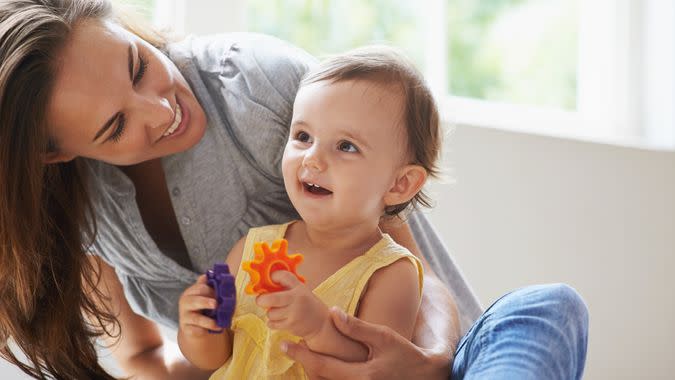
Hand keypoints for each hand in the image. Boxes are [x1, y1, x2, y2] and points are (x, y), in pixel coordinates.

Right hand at [178, 274, 222, 336]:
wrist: (196, 326)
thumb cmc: (204, 308)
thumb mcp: (208, 296)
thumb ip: (213, 287)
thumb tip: (224, 276)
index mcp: (190, 292)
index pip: (199, 288)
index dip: (210, 290)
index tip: (219, 293)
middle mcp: (185, 303)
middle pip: (194, 301)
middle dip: (205, 302)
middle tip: (215, 304)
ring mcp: (185, 317)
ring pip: (196, 318)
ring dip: (208, 321)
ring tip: (217, 323)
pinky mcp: (187, 329)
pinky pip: (196, 330)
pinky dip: (205, 330)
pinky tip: (214, 329)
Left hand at [256, 271, 328, 338]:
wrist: (320, 323)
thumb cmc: (306, 304)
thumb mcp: (301, 290)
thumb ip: (287, 284)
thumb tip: (267, 280)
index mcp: (299, 288)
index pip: (284, 276)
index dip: (274, 276)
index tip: (271, 279)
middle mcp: (297, 299)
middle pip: (271, 298)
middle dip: (262, 300)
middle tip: (260, 300)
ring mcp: (294, 313)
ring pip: (270, 313)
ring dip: (270, 313)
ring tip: (278, 311)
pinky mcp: (291, 325)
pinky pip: (272, 323)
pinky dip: (272, 322)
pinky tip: (280, 320)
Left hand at [282, 307, 451, 379]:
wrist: (425, 375)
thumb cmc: (405, 354)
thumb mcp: (383, 337)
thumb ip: (357, 327)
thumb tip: (333, 312)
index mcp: (361, 375)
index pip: (322, 366)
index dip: (301, 355)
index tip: (285, 344)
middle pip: (319, 379)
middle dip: (304, 363)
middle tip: (291, 347)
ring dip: (314, 371)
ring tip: (306, 355)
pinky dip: (326, 376)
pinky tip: (323, 365)